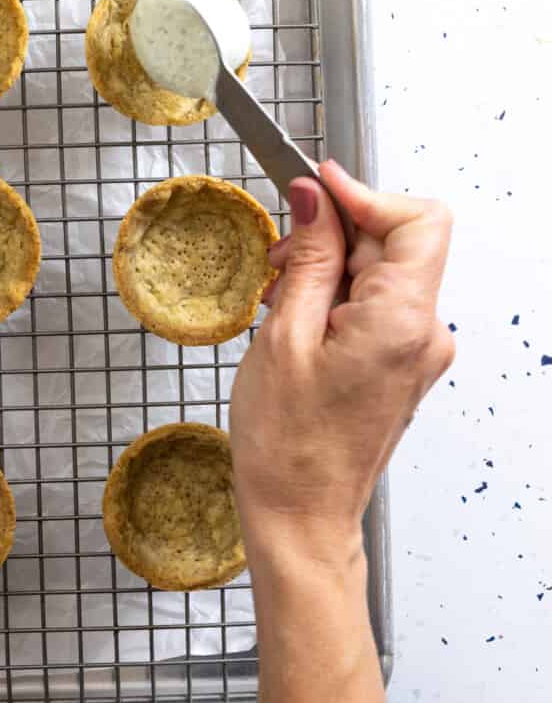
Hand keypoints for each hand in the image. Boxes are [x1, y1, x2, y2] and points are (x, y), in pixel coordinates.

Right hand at [229, 161, 454, 702]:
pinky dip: (335, 296)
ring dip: (329, 266)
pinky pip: (376, 303)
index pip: (416, 219)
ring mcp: (417, 350)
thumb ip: (306, 256)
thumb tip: (314, 196)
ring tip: (276, 297)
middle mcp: (425, 332)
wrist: (300, 516)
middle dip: (336, 232)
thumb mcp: (282, 333)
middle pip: (397, 240)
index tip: (314, 186)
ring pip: (382, 270)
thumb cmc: (287, 443)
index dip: (363, 194)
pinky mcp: (401, 363)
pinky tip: (293, 320)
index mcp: (403, 320)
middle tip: (277, 254)